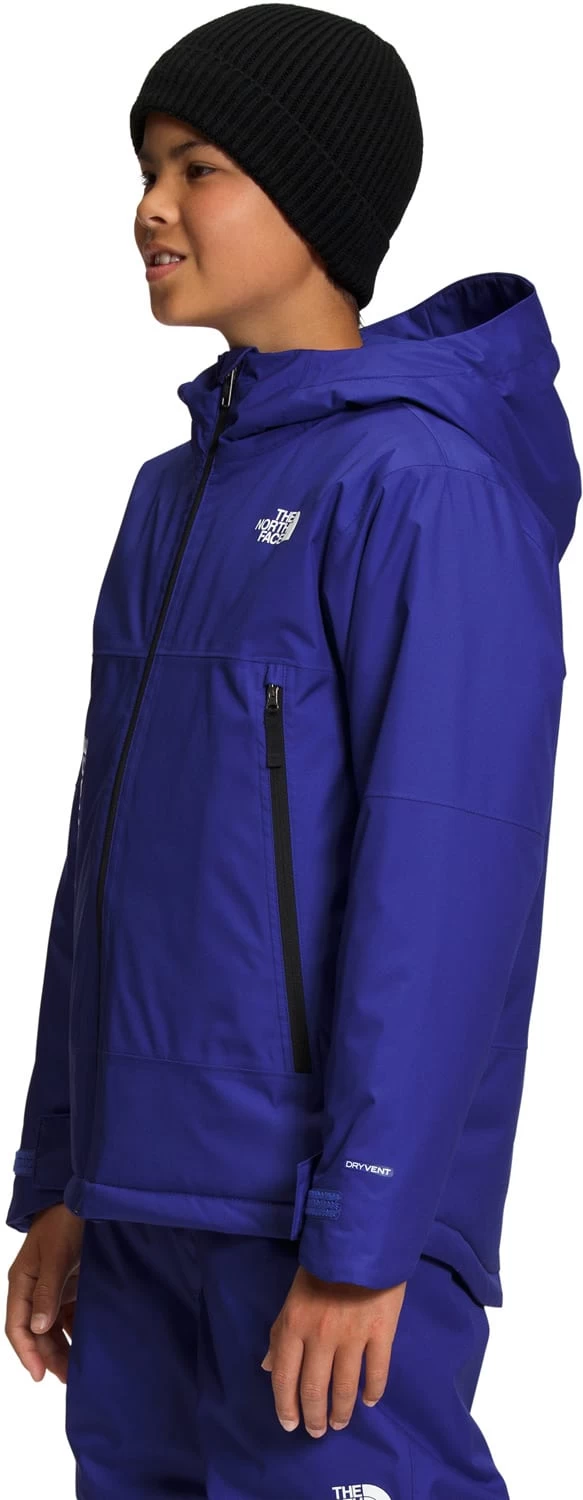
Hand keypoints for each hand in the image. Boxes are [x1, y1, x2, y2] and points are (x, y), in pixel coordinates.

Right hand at [5, 1203, 84, 1383]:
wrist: (84, 1200)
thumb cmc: (64, 1223)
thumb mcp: (56, 1256)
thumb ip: (48, 1292)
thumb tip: (39, 1328)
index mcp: (21, 1282)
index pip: (17, 1326)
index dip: (27, 1352)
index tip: (40, 1374)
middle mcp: (33, 1289)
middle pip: (36, 1332)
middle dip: (48, 1356)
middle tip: (67, 1379)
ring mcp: (51, 1289)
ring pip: (51, 1328)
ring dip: (61, 1349)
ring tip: (77, 1371)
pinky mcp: (69, 1287)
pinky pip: (68, 1317)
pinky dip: (75, 1333)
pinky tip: (86, 1346)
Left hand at [260, 1264, 406, 1436]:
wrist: (362, 1240)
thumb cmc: (322, 1267)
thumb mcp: (292, 1296)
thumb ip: (279, 1332)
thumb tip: (267, 1366)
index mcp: (294, 1324)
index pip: (284, 1377)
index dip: (286, 1406)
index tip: (290, 1425)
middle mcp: (320, 1336)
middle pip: (314, 1389)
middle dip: (313, 1416)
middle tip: (317, 1431)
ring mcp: (352, 1336)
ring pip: (345, 1387)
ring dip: (341, 1411)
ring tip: (340, 1423)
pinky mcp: (381, 1332)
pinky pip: (377, 1371)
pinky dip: (373, 1392)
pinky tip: (369, 1402)